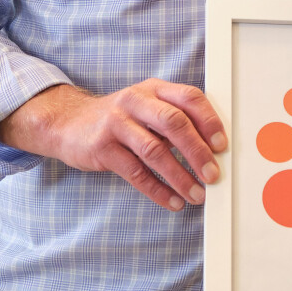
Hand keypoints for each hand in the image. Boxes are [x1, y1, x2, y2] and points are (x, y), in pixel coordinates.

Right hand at [0, 79, 226, 210]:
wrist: (68, 123)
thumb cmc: (119, 118)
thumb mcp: (146, 106)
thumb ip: (174, 118)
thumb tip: (212, 148)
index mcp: (153, 89)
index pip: (189, 98)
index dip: (209, 121)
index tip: (222, 146)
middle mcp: (135, 101)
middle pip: (174, 123)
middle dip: (198, 152)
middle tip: (214, 175)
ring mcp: (116, 123)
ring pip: (155, 151)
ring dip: (180, 176)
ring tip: (196, 195)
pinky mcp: (102, 148)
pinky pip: (135, 173)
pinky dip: (157, 190)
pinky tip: (172, 201)